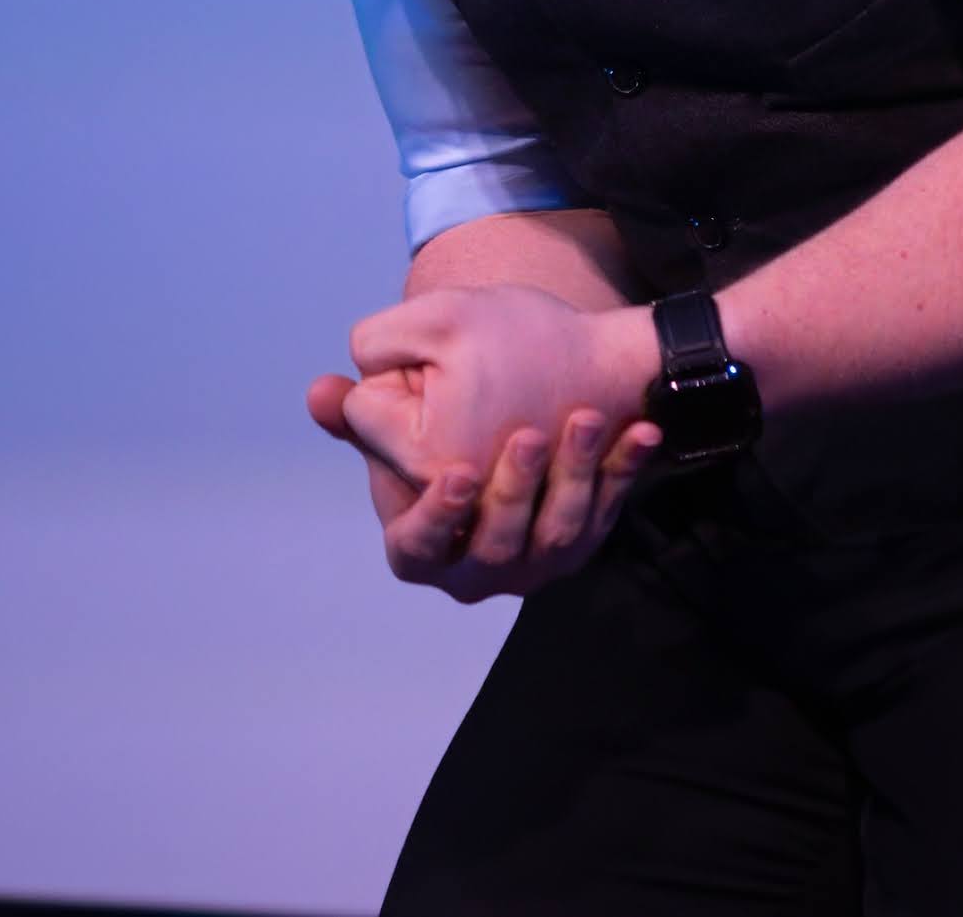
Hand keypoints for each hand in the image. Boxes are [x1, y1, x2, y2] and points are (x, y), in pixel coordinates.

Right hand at [300, 284, 666, 602]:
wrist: (506, 426)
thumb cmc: (438, 437)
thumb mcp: (396, 426)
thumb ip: (359, 414)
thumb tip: (323, 393)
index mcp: (423, 550)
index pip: (419, 549)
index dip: (437, 517)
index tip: (457, 474)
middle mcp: (479, 570)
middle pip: (498, 547)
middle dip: (515, 490)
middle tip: (528, 435)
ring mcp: (535, 564)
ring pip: (559, 534)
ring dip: (576, 475)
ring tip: (585, 419)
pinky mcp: (583, 542)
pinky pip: (608, 513)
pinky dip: (624, 473)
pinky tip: (638, 433)